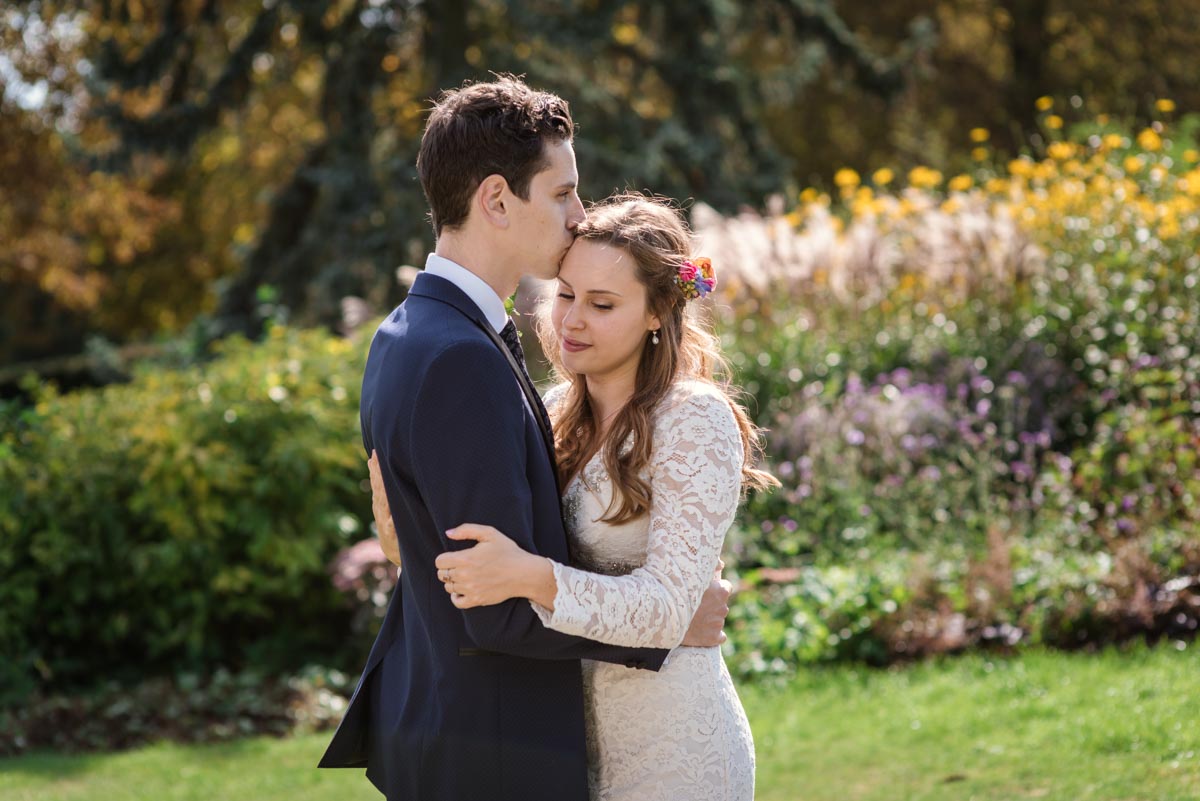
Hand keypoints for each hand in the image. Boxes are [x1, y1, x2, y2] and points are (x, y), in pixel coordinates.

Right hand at [368, 450, 401, 566]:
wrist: (395, 554)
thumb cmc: (398, 529)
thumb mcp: (394, 510)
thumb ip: (392, 494)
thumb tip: (390, 472)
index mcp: (381, 504)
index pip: (378, 483)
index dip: (376, 469)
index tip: (375, 453)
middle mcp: (380, 510)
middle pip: (378, 488)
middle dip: (377, 472)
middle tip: (376, 455)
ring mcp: (384, 522)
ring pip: (382, 501)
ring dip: (381, 487)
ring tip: (379, 473)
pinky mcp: (391, 534)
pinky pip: (391, 523)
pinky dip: (390, 516)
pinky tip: (390, 509)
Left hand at [435, 524, 544, 608]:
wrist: (524, 573)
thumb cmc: (508, 551)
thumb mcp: (490, 533)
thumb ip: (466, 530)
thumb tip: (448, 533)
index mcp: (465, 558)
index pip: (439, 561)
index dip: (445, 557)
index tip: (454, 556)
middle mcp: (465, 575)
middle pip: (442, 574)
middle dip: (448, 569)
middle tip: (460, 565)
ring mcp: (470, 589)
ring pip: (448, 587)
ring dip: (453, 581)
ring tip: (465, 575)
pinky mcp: (477, 600)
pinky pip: (456, 602)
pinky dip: (456, 596)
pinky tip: (462, 589)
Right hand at [681, 560, 732, 646]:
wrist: (665, 617)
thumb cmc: (676, 592)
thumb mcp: (691, 574)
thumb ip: (710, 565)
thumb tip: (722, 564)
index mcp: (721, 591)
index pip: (726, 588)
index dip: (716, 589)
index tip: (706, 591)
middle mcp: (723, 607)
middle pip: (720, 604)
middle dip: (711, 604)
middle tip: (695, 605)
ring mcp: (718, 624)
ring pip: (717, 619)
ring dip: (709, 619)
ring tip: (692, 618)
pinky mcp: (714, 638)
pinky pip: (718, 636)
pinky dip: (711, 634)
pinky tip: (700, 631)